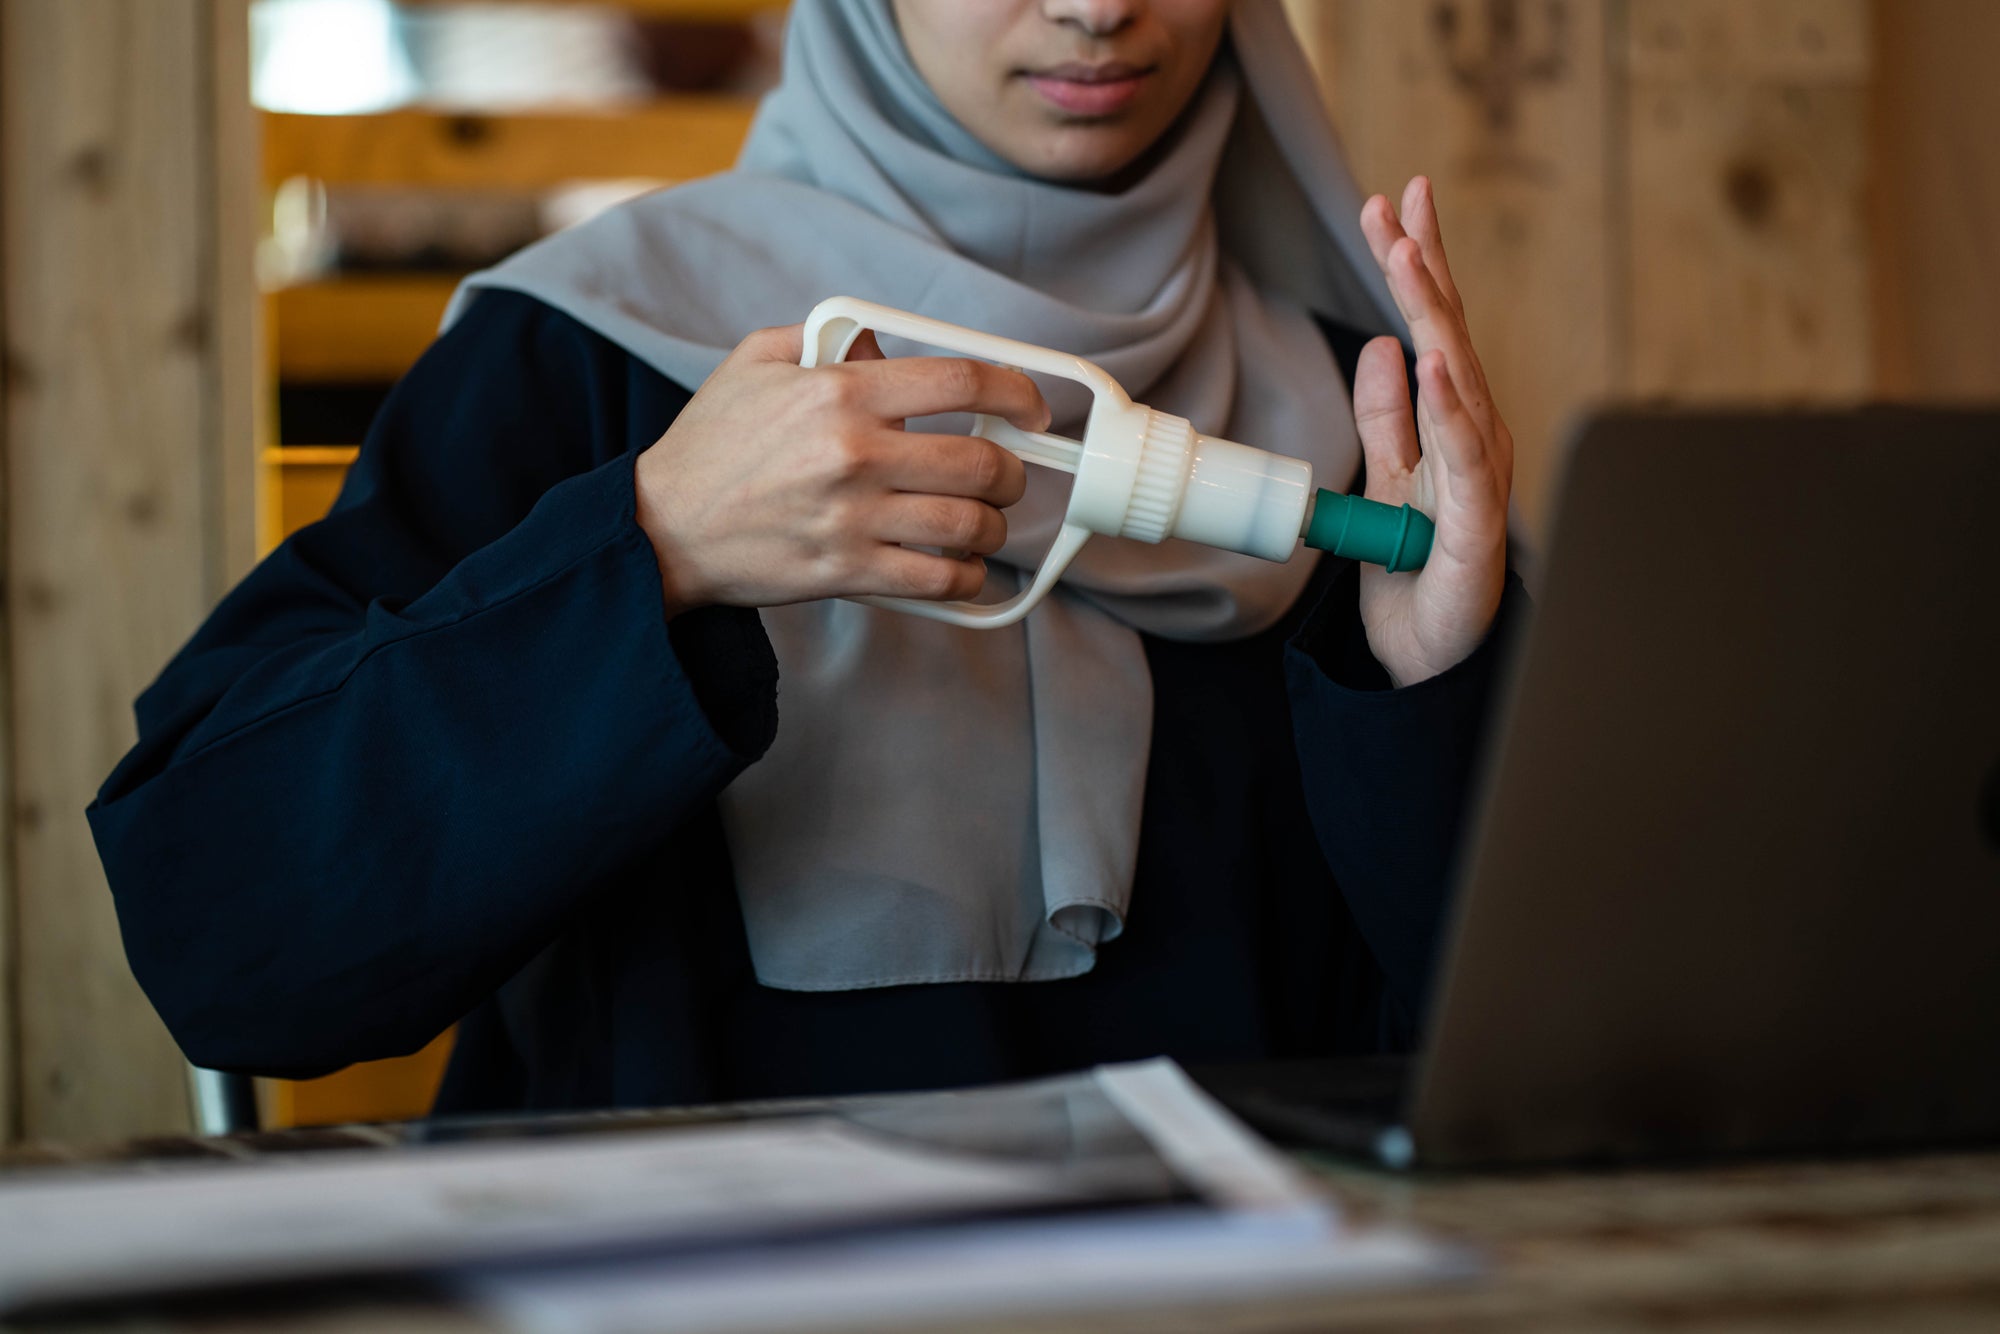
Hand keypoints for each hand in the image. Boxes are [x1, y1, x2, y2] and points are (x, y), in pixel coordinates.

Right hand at [634, 324, 1049, 615]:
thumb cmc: (710, 446)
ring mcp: (852, 519)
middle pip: (980, 462)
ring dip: (994, 529)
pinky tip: (961, 567)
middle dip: (1011, 472)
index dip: (1016, 391)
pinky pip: (937, 580)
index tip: (1031, 408)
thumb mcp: (754, 364)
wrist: (661, 529)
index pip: (960, 380)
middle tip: (1004, 477)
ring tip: (983, 524)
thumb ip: (825, 339)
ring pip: (968, 526)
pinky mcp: (846, 574)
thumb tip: (883, 342)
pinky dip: (966, 577)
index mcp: (839, 393)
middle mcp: (854, 454)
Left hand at [1352, 177, 1513, 686]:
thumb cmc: (1416, 569)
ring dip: (1431, 314)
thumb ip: (1386, 417)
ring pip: (1458, 380)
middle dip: (1424, 267)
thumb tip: (1379, 345)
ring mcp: (1480, 477)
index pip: (1433, 328)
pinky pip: (1464, 456)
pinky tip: (1434, 359)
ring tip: (1407, 258)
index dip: (1415, 265)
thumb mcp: (1386, 479)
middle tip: (1400, 202)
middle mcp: (1475, 437)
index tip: (1391, 203)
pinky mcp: (1476, 524)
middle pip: (1449, 336)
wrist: (1426, 657)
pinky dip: (1448, 405)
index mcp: (1451, 422)